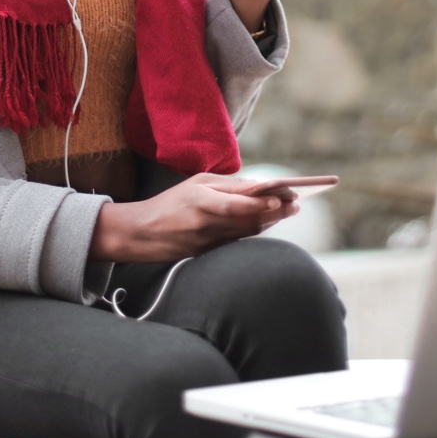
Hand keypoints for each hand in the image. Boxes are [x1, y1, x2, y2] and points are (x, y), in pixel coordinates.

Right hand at [88, 173, 299, 262]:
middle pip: (247, 220)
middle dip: (275, 212)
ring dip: (270, 222)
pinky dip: (255, 230)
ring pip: (246, 232)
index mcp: (199, 200)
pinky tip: (269, 222)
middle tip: (296, 204)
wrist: (140, 234)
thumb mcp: (196, 183)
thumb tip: (258, 186)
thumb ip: (226, 185)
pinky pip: (237, 241)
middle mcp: (205, 223)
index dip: (261, 203)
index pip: (236, 204)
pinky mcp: (207, 254)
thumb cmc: (171, 202)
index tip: (283, 197)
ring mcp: (207, 242)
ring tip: (288, 210)